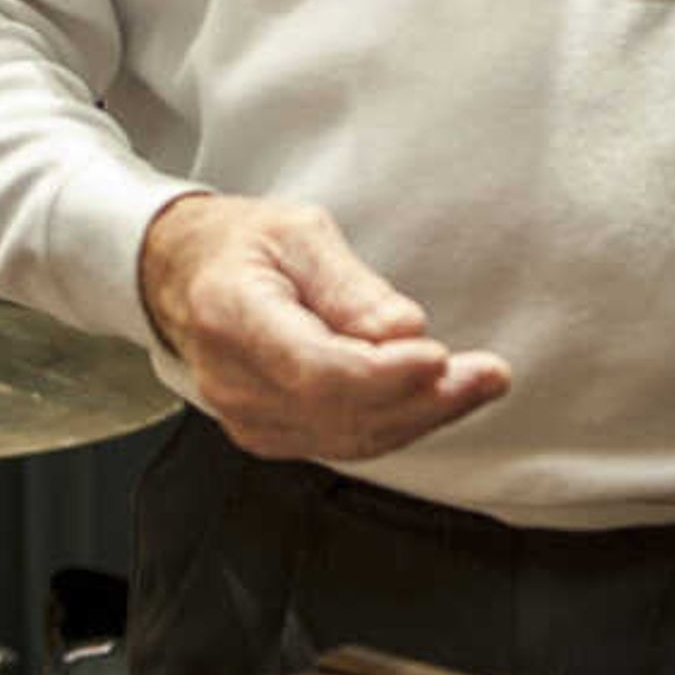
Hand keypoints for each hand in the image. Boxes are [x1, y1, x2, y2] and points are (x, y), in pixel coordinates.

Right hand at [136, 191, 510, 460]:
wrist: (186, 276)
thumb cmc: (240, 245)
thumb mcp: (298, 233)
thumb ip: (351, 286)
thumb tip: (404, 333)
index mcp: (232, 317)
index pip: (314, 370)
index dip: (383, 375)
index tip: (439, 357)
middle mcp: (235, 382)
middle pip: (341, 413)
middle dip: (425, 400)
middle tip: (488, 375)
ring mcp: (249, 418)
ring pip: (350, 438)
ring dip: (422, 416)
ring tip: (480, 383)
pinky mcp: (272, 434)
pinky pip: (344, 442)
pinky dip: (398, 423)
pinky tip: (438, 399)